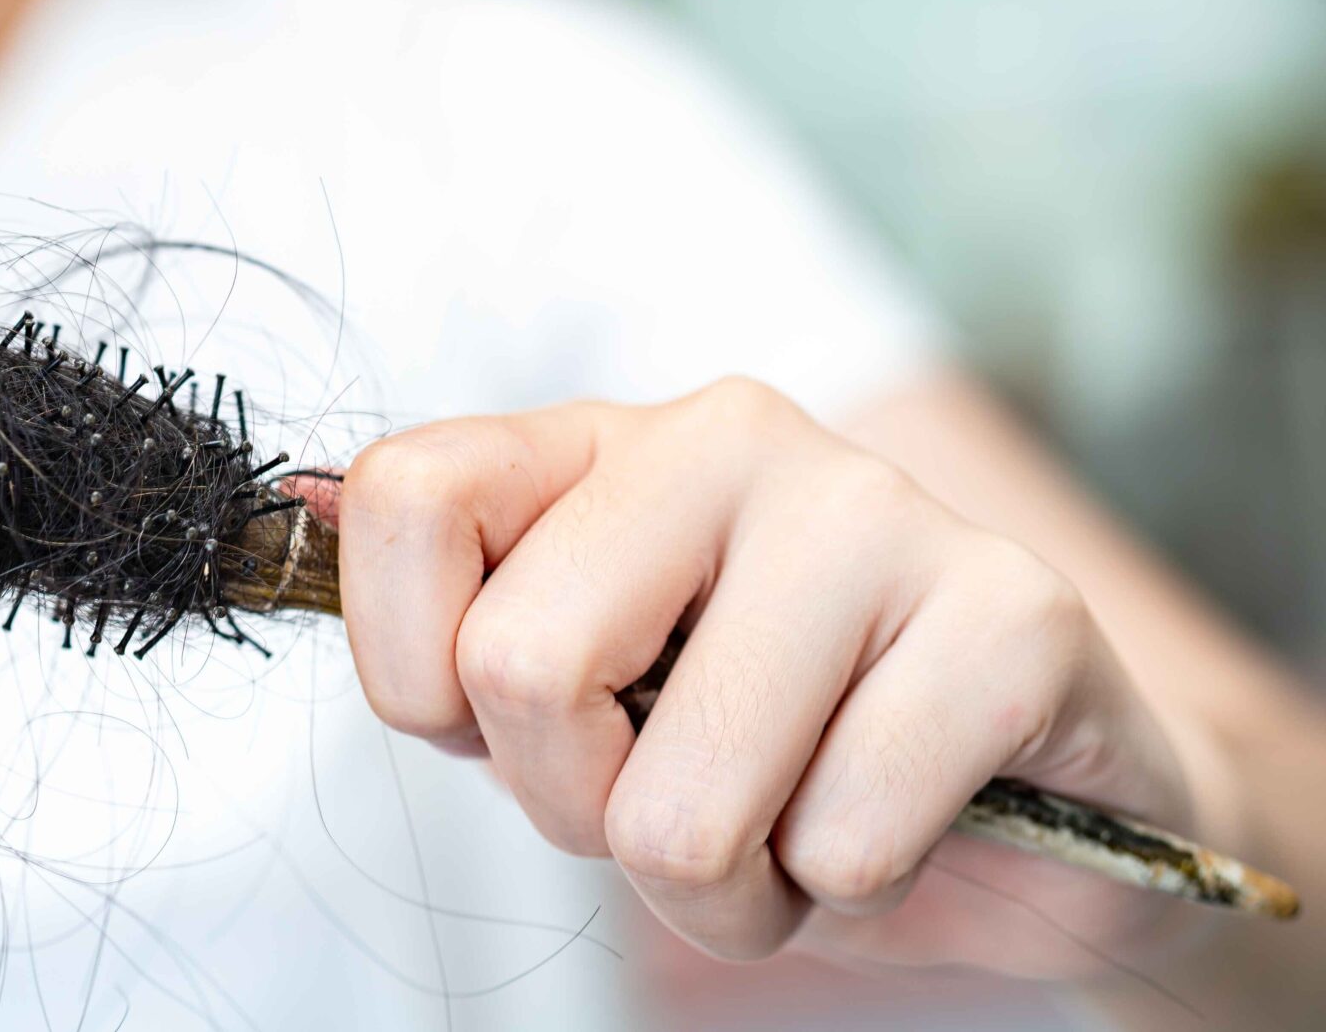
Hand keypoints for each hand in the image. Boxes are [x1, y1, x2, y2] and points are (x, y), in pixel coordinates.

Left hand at [334, 377, 1238, 972]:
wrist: (1027, 804)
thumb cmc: (768, 749)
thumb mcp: (583, 695)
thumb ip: (465, 636)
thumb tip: (297, 520)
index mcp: (596, 445)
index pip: (406, 495)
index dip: (410, 669)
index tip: (489, 731)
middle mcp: (725, 434)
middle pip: (521, 666)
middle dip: (582, 815)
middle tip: (665, 815)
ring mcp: (874, 505)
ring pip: (683, 798)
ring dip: (724, 891)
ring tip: (789, 835)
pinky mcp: (1014, 609)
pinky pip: (846, 835)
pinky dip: (850, 888)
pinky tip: (903, 822)